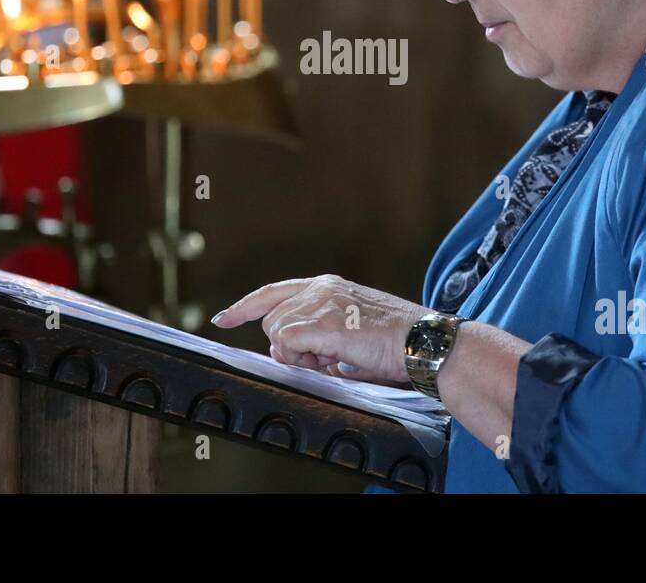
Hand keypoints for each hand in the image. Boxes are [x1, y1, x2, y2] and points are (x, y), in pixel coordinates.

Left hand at [211, 275, 432, 384]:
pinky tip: (333, 359)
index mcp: (327, 285)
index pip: (273, 292)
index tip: (223, 318)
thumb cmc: (395, 343)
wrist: (422, 343)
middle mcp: (320, 288)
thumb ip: (315, 337)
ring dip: (300, 355)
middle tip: (325, 358)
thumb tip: (286, 353)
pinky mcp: (324, 324)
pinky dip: (303, 359)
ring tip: (337, 357)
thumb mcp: (349, 333)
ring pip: (278, 334)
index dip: (244, 306)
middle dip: (290, 347)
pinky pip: (288, 345)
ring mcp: (321, 303)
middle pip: (272, 321)